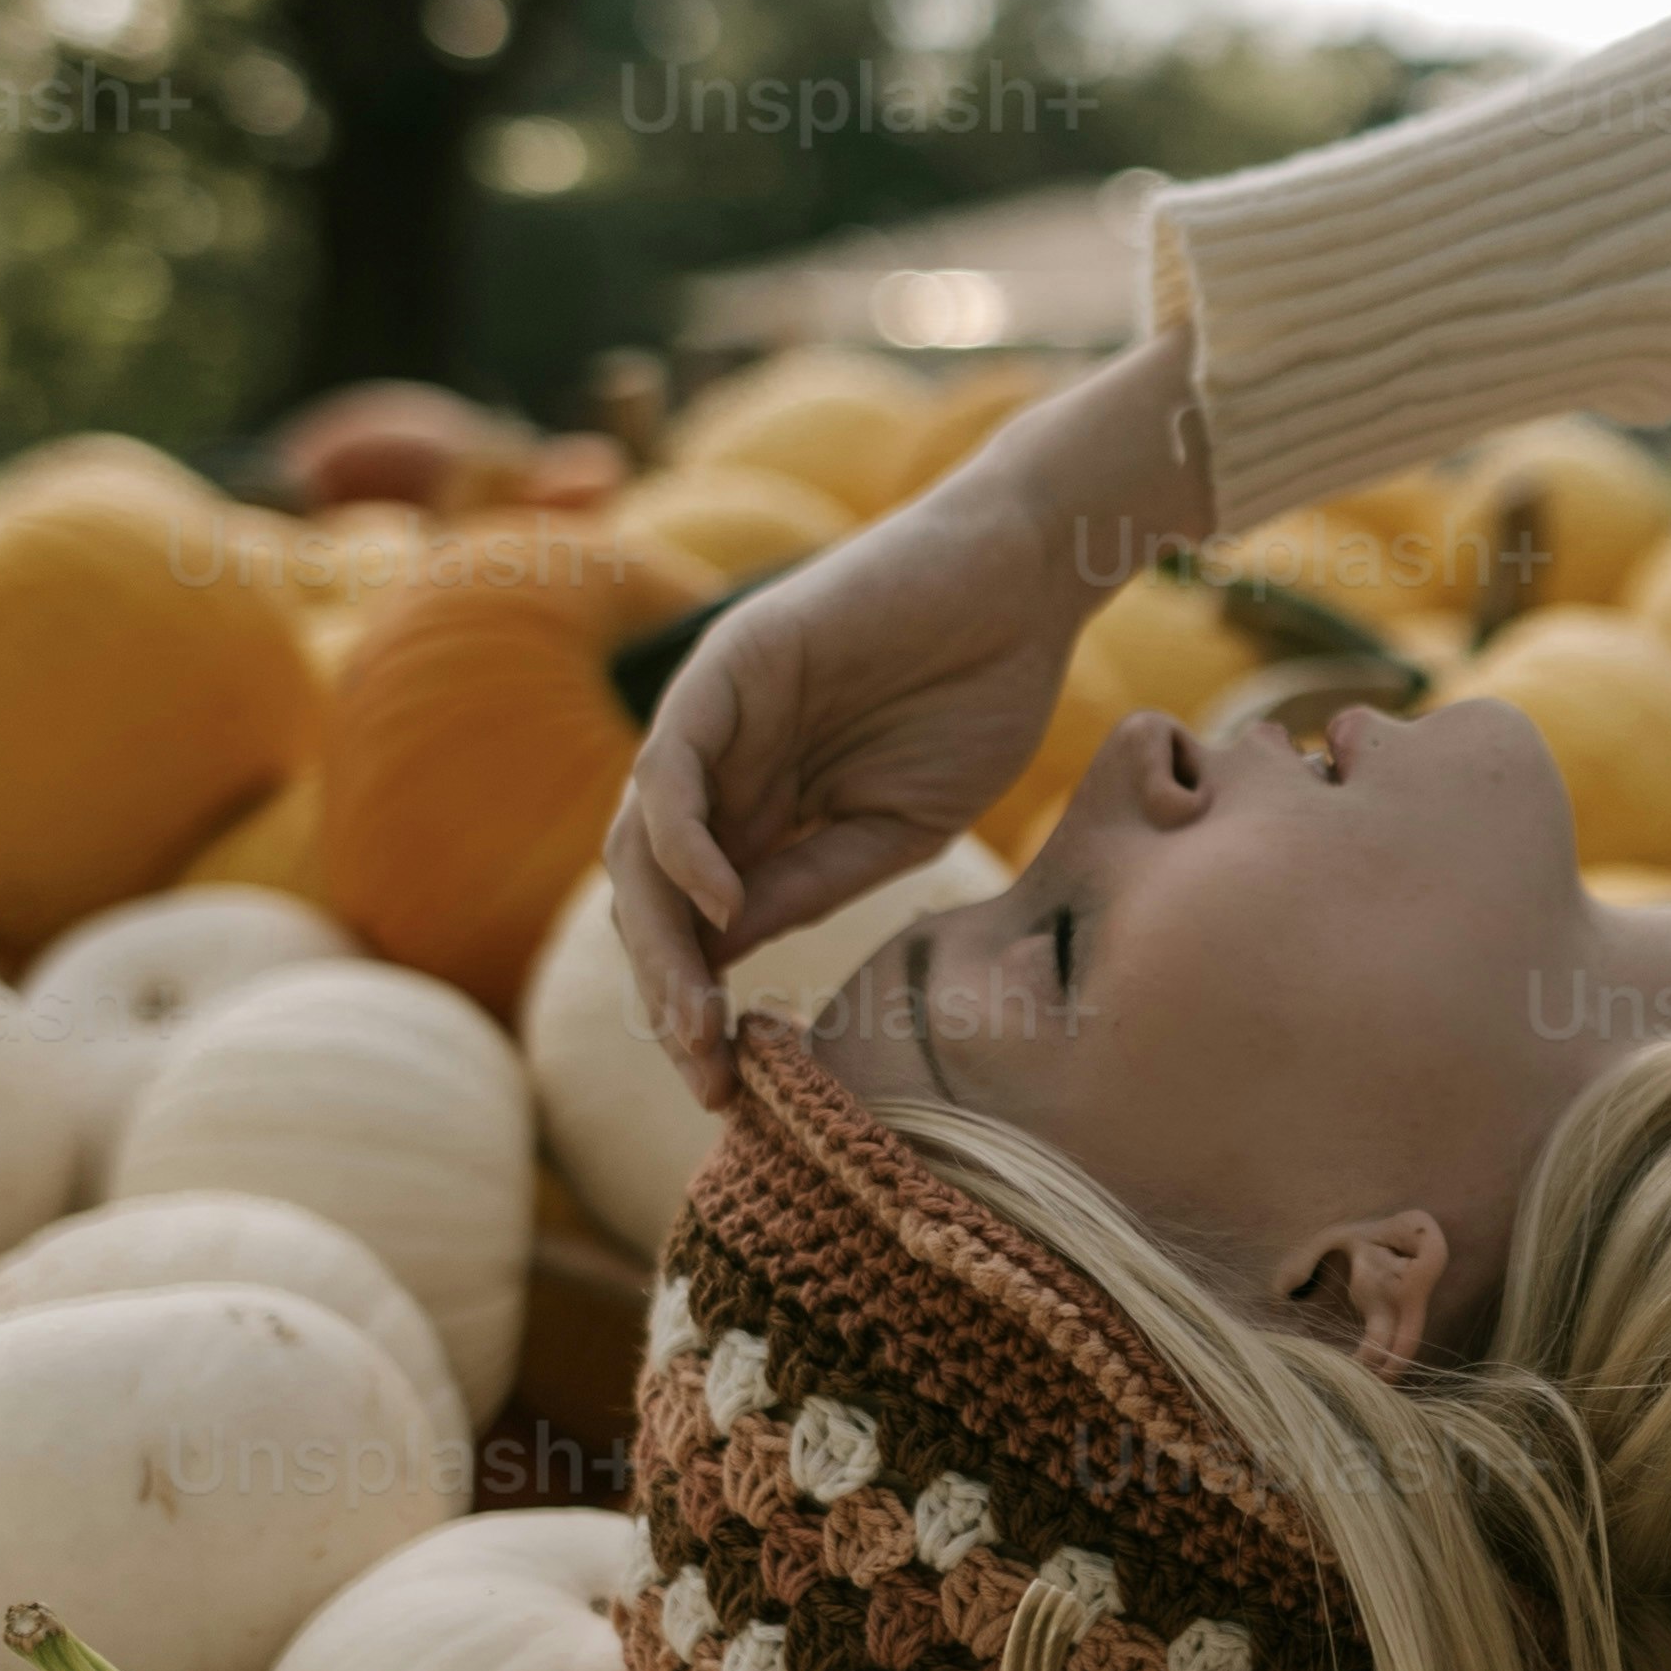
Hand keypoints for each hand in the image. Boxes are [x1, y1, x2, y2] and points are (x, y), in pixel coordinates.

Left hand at [604, 336, 1210, 1104]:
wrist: (1027, 585)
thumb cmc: (978, 696)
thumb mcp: (896, 828)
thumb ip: (807, 884)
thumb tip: (721, 956)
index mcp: (759, 811)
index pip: (693, 921)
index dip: (697, 1003)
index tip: (722, 1085)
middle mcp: (721, 767)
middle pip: (651, 893)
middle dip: (667, 990)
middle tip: (700, 1072)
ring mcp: (717, 714)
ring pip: (644, 839)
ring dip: (660, 937)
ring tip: (694, 1017)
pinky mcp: (729, 664)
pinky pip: (672, 765)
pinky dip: (682, 838)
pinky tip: (716, 901)